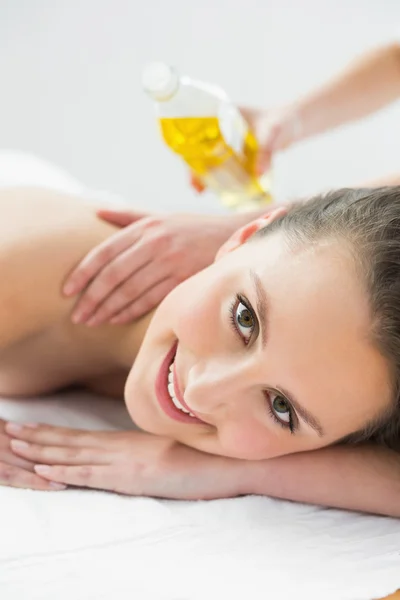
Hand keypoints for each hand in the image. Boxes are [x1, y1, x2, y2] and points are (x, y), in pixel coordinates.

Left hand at [6, 422, 246, 498]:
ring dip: (41, 450)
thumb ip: (143, 453)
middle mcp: (121, 446)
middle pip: (71, 440)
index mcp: (127, 441)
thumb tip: (129, 459)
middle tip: (9, 429)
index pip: (82, 436)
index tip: (29, 427)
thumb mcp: (165, 452)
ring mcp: (124, 459)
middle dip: (38, 436)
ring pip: (74, 453)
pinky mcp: (132, 476)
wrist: (226, 461)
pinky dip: (65, 470)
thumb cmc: (200, 458)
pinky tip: (44, 468)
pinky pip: (91, 474)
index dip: (53, 431)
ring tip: (14, 444)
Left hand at [63, 210, 241, 324]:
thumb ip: (128, 215)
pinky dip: (130, 312)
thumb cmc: (191, 228)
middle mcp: (154, 243)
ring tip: (92, 322)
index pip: (104, 252)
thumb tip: (97, 211)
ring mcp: (170, 262)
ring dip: (107, 309)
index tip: (67, 291)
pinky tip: (116, 321)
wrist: (233, 236)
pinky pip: (150, 300)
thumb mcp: (160, 216)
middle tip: (77, 316)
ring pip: (130, 291)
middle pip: (113, 275)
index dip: (83, 273)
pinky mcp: (183, 279)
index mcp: (145, 227)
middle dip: (91, 298)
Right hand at [190, 104, 301, 191]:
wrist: (294, 123)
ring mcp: (228, 140)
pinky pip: (221, 164)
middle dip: (194, 166)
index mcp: (224, 114)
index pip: (197, 128)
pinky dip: (216, 176)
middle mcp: (222, 126)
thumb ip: (266, 153)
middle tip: (195, 185)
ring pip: (208, 157)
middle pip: (199, 147)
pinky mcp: (236, 151)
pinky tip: (212, 189)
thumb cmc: (283, 121)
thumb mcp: (273, 134)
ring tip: (199, 190)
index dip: (189, 145)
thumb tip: (259, 175)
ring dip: (202, 173)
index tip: (186, 162)